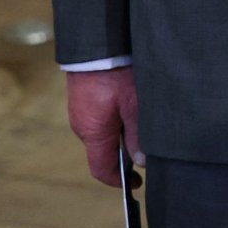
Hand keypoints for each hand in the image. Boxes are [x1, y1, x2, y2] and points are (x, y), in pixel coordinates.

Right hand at [66, 67, 140, 187]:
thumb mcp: (134, 106)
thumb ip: (138, 136)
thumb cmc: (116, 75)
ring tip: (141, 123)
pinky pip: (98, 118)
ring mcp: (80, 112)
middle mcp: (82, 126)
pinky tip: (130, 107)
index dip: (119, 181)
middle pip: (103, 151)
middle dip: (124, 154)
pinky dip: (114, 120)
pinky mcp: (82, 99)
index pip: (101, 170)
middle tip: (147, 148)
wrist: (96, 44)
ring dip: (120, 134)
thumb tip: (141, 162)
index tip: (137, 183)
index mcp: (93, 133)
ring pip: (102, 133)